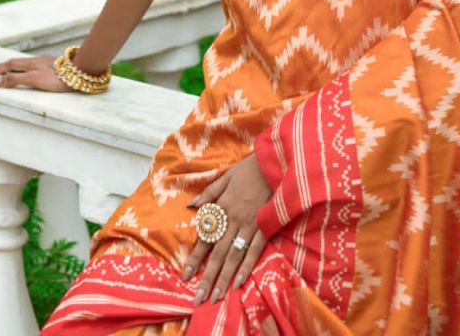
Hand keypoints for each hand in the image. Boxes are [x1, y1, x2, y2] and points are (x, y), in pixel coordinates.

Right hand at [0, 55, 75, 92]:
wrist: (80, 72)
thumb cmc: (56, 78)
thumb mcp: (32, 79)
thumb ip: (14, 79)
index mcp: (31, 64)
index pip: (12, 64)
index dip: (1, 69)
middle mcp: (38, 61)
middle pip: (19, 62)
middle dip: (7, 66)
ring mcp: (48, 62)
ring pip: (29, 63)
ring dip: (18, 66)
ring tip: (12, 69)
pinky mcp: (56, 66)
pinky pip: (37, 65)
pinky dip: (29, 67)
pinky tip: (34, 70)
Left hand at [181, 153, 272, 305]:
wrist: (275, 161)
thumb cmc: (250, 168)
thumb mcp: (225, 176)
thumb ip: (209, 192)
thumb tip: (191, 206)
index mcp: (222, 207)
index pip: (205, 237)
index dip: (194, 258)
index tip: (185, 277)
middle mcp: (233, 219)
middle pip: (217, 253)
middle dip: (207, 277)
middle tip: (197, 299)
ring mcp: (250, 224)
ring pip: (233, 255)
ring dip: (223, 278)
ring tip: (215, 297)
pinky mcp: (265, 225)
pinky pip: (255, 249)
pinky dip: (247, 266)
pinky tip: (238, 283)